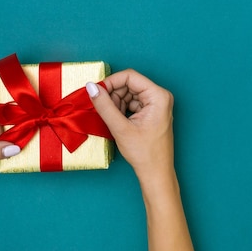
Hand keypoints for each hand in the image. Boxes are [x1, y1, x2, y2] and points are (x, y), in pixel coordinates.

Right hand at [86, 71, 196, 250]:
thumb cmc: (144, 153)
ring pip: (129, 94)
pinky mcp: (151, 112)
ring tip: (111, 119)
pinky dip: (121, 110)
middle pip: (129, 84)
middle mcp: (160, 97)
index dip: (110, 82)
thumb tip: (91, 87)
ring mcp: (156, 104)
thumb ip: (104, 105)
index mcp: (158, 96)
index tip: (95, 92)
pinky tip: (116, 121)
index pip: (130, 77)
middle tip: (101, 109)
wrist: (156, 173)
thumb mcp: (120, 127)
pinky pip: (132, 103)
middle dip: (113, 95)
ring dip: (115, 103)